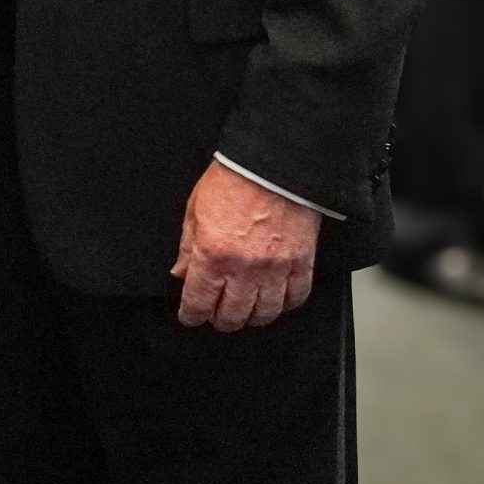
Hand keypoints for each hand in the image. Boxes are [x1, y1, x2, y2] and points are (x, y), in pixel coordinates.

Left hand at [171, 161, 320, 330]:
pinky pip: (295, 298)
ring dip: (251, 318)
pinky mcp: (302, 263)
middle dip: (220, 320)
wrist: (273, 164)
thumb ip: (188, 246)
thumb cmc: (234, 179)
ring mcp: (276, 268)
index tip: (190, 316)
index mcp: (213, 254)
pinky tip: (275, 301)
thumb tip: (181, 272)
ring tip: (244, 312)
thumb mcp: (195, 209)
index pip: (198, 301)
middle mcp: (244, 268)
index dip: (191, 315)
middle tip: (216, 316)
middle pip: (231, 315)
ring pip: (264, 313)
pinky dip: (284, 305)